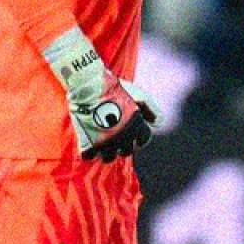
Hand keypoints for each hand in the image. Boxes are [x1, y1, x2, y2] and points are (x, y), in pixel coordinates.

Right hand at [42, 28, 158, 159]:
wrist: (88, 85)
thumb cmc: (114, 88)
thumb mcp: (138, 94)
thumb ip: (151, 108)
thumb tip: (156, 123)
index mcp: (136, 126)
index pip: (143, 140)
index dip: (139, 139)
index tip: (133, 137)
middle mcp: (123, 138)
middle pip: (126, 152)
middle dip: (122, 146)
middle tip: (115, 138)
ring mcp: (105, 143)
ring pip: (108, 158)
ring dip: (106, 152)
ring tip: (101, 143)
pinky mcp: (88, 144)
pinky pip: (88, 156)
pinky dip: (88, 152)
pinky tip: (88, 143)